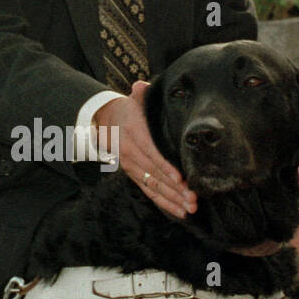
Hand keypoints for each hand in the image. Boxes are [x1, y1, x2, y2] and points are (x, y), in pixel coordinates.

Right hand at [92, 80, 196, 218]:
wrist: (106, 122)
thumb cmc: (129, 110)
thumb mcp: (134, 100)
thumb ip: (140, 94)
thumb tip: (141, 86)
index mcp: (133, 132)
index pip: (150, 152)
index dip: (165, 167)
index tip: (179, 178)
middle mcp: (130, 152)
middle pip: (154, 173)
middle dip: (174, 189)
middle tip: (193, 199)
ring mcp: (131, 166)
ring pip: (153, 185)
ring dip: (172, 199)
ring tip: (190, 208)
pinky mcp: (134, 175)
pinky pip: (149, 192)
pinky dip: (164, 203)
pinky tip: (179, 211)